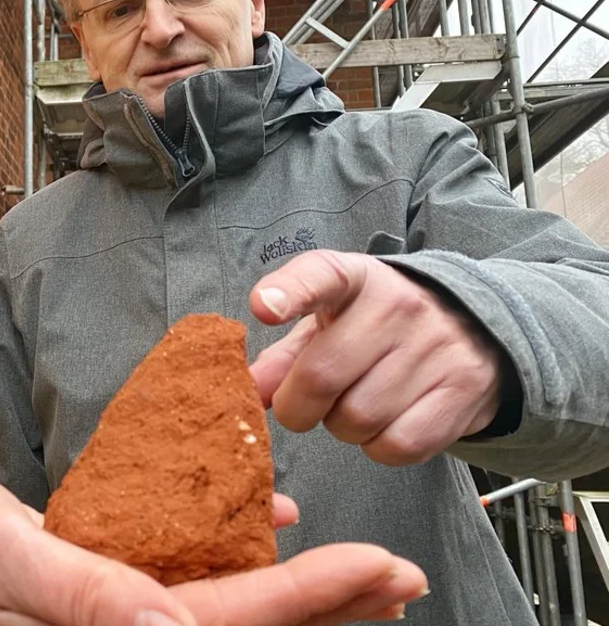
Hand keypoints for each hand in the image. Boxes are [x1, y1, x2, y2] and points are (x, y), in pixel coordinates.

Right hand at [0, 455, 426, 625]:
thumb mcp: (2, 556)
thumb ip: (85, 593)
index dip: (309, 600)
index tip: (381, 568)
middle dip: (325, 607)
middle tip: (404, 578)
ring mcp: (102, 612)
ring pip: (217, 606)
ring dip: (291, 588)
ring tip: (364, 569)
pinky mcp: (93, 581)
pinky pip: (177, 577)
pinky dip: (229, 556)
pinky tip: (265, 525)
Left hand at [250, 249, 505, 464]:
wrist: (474, 327)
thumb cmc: (377, 327)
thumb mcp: (329, 322)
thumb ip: (286, 354)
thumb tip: (251, 388)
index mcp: (353, 278)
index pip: (318, 276)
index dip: (288, 293)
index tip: (263, 308)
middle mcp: (396, 305)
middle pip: (321, 376)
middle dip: (296, 408)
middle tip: (303, 407)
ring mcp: (435, 346)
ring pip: (358, 419)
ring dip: (343, 428)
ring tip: (355, 405)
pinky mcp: (462, 389)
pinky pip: (398, 445)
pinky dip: (379, 448)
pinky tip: (385, 424)